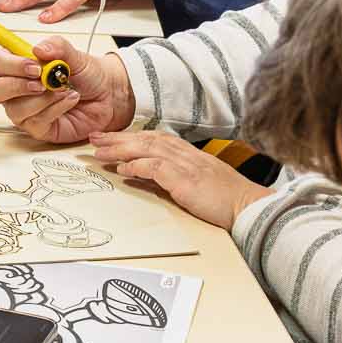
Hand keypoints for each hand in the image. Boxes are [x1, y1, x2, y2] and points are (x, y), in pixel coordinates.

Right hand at [0, 42, 132, 143]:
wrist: (109, 95)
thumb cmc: (88, 75)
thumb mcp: (75, 55)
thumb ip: (57, 47)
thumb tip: (39, 49)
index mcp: (20, 66)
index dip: (10, 64)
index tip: (33, 64)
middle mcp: (18, 89)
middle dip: (15, 85)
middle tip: (41, 81)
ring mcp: (26, 110)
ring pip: (14, 109)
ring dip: (41, 99)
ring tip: (62, 90)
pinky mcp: (38, 128)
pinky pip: (36, 121)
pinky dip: (55, 109)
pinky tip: (69, 100)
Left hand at [89, 130, 268, 228]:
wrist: (247, 206)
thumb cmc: (224, 198)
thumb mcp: (191, 182)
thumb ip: (166, 175)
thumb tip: (138, 173)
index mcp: (186, 152)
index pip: (152, 138)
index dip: (128, 136)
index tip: (107, 138)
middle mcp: (184, 153)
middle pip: (145, 139)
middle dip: (117, 138)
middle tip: (93, 139)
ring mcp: (186, 164)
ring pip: (147, 148)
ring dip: (120, 149)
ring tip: (100, 152)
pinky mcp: (186, 179)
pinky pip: (156, 167)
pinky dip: (137, 166)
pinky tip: (122, 168)